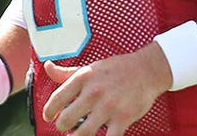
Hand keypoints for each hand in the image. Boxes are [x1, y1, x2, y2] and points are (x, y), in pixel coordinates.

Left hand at [41, 43, 171, 135]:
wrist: (149, 69)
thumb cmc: (118, 69)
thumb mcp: (91, 67)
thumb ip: (68, 72)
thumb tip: (47, 67)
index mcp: (83, 78)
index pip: (56, 100)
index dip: (48, 112)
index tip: (49, 117)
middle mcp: (94, 92)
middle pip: (66, 120)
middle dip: (62, 126)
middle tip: (67, 126)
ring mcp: (109, 106)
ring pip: (82, 133)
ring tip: (77, 135)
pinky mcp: (123, 117)